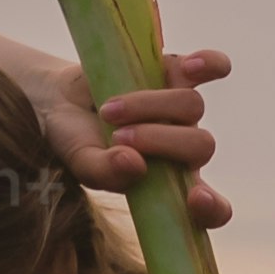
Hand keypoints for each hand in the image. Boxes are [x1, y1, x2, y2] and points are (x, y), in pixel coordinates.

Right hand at [36, 47, 234, 229]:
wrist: (62, 102)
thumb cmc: (78, 143)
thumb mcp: (83, 164)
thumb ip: (105, 172)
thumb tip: (135, 165)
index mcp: (170, 185)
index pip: (211, 208)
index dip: (212, 208)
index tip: (195, 198)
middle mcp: (183, 149)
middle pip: (200, 145)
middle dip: (159, 141)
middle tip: (117, 138)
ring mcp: (183, 111)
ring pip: (191, 106)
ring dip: (148, 106)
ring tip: (108, 111)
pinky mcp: (175, 73)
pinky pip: (209, 67)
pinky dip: (208, 64)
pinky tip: (191, 67)